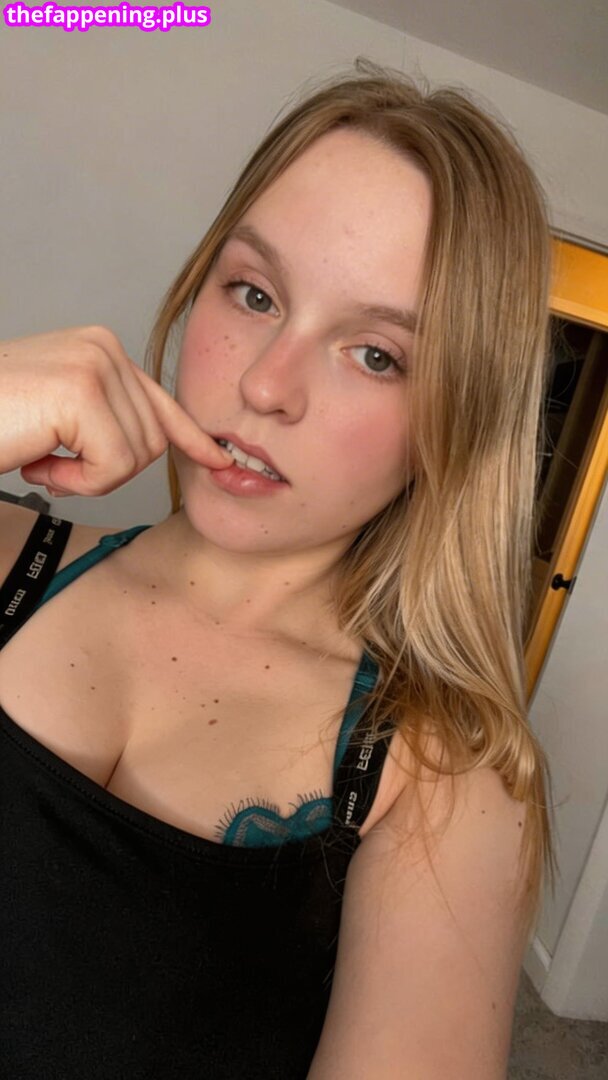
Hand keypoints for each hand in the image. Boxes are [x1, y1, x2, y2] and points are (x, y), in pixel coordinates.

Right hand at [0, 325, 232, 495]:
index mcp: (100, 349)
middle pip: (152, 440)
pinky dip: (75, 482)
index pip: (159, 401)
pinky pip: (112, 467)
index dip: (191, 437)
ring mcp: (94, 366)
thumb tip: (155, 443)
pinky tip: (38, 463)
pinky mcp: (82, 393)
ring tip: (39, 455)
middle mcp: (104, 348)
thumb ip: (105, 419)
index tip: (218, 459)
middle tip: (50, 459)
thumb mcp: (58, 416)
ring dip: (85, 477)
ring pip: (135, 458)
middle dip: (105, 469)